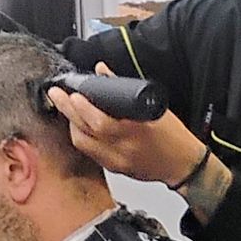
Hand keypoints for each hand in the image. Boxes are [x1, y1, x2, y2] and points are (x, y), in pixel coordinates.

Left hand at [50, 72, 205, 191]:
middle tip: (56, 95)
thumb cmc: (173, 136)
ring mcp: (117, 161)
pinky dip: (81, 138)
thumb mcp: (153, 108)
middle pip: (85, 131)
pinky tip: (79, 127)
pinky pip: (89, 153)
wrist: (183, 165)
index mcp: (136, 131)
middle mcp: (123, 148)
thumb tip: (102, 71)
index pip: (101, 121)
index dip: (83, 108)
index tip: (72, 94)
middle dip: (67, 111)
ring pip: (82, 144)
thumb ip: (124, 90)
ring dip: (71, 125)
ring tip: (67, 109)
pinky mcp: (114, 169)